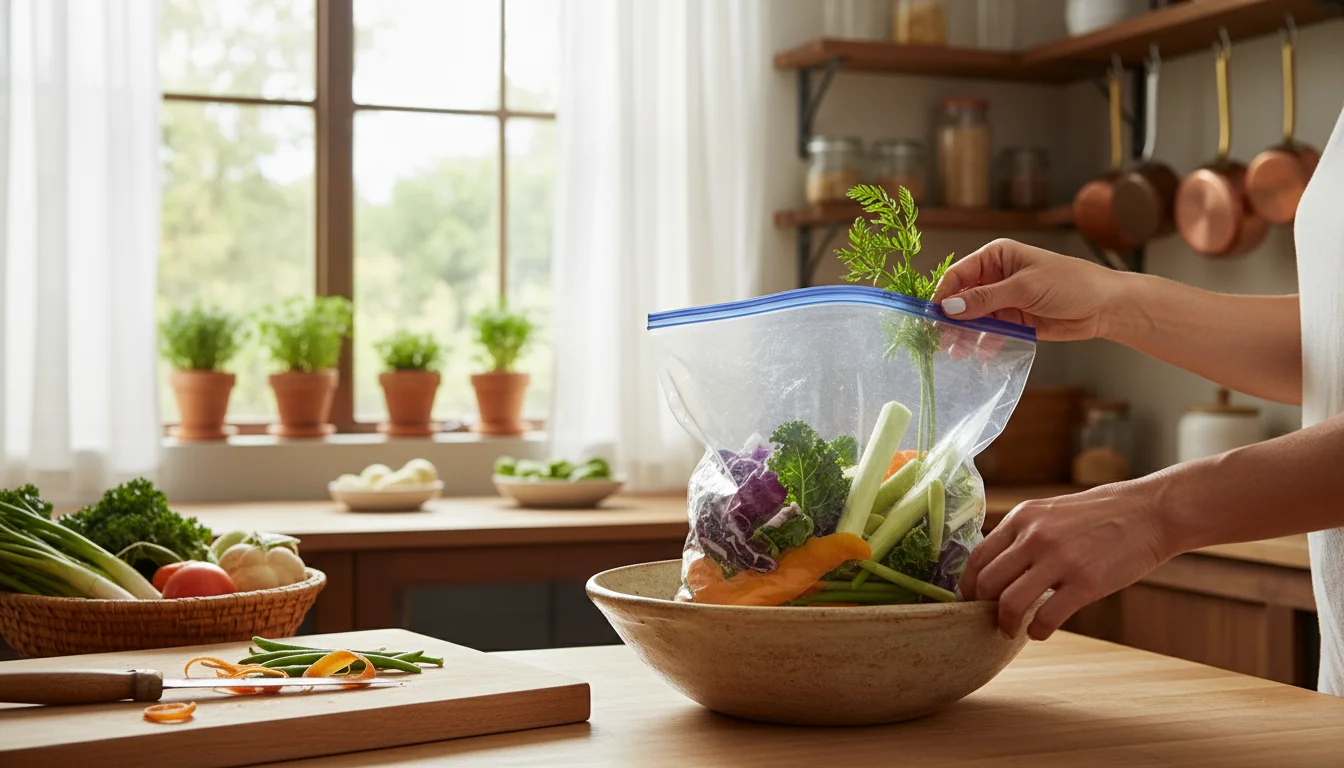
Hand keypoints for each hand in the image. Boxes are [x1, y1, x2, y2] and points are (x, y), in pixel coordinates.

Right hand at [932, 239, 1125, 342]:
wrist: (1104, 307)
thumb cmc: (1069, 283)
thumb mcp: (1024, 288)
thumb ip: (985, 299)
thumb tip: (949, 308)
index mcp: (996, 257)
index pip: (958, 274)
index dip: (943, 295)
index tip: (931, 316)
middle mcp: (996, 277)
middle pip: (962, 298)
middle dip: (951, 318)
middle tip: (939, 340)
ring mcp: (1004, 299)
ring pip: (973, 318)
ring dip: (964, 333)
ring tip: (956, 351)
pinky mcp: (1013, 320)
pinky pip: (989, 331)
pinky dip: (982, 342)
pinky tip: (979, 353)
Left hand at [959, 482, 1176, 639]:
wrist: (1150, 512)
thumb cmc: (1100, 515)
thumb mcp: (1050, 512)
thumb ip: (1022, 535)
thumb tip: (996, 570)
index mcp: (1022, 517)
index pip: (977, 557)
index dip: (968, 585)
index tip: (970, 600)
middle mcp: (1034, 536)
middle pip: (987, 582)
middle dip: (982, 607)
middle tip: (989, 618)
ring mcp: (1059, 560)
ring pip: (1010, 603)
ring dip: (1006, 623)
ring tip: (1011, 630)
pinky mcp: (1086, 583)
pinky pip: (1046, 617)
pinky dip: (1037, 631)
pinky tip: (1040, 632)